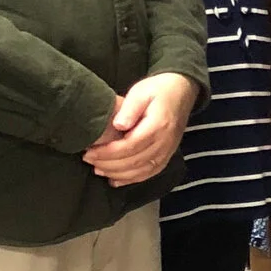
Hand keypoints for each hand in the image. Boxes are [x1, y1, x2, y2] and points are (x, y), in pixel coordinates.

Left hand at [83, 73, 200, 185]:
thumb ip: (130, 108)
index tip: (89, 151)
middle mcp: (165, 142)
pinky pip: (149, 173)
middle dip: (108, 164)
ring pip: (141, 171)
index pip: (130, 146)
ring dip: (117, 174)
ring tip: (98, 169)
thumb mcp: (141, 92)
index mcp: (158, 126)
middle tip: (88, 159)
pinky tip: (115, 180)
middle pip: (134, 161)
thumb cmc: (158, 90)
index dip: (107, 153)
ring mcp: (168, 151)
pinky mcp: (167, 155)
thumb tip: (118, 125)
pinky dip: (131, 180)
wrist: (182, 91)